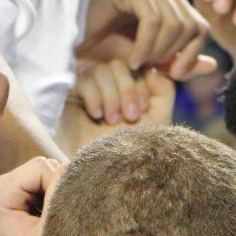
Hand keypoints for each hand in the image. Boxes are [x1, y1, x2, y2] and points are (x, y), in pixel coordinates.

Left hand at [0, 156, 63, 235]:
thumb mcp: (49, 233)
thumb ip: (59, 198)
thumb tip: (73, 168)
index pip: (41, 167)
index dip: (61, 186)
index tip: (66, 215)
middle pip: (42, 167)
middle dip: (58, 189)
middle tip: (62, 219)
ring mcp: (0, 188)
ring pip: (45, 174)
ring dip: (57, 193)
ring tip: (56, 221)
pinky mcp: (11, 194)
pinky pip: (42, 183)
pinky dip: (52, 198)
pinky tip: (50, 219)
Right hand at [57, 65, 174, 153]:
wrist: (105, 171)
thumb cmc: (133, 148)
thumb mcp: (158, 117)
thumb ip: (164, 89)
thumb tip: (151, 68)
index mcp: (131, 88)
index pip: (136, 66)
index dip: (141, 84)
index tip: (143, 110)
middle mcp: (110, 86)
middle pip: (118, 65)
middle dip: (127, 90)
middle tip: (129, 117)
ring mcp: (90, 89)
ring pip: (101, 70)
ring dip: (111, 96)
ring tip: (112, 121)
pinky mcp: (72, 95)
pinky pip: (83, 80)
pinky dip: (94, 97)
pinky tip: (96, 116)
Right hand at [79, 0, 215, 80]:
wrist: (72, 44)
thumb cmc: (108, 51)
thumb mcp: (151, 62)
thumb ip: (179, 63)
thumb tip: (213, 65)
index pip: (201, 26)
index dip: (192, 55)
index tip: (173, 75)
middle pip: (191, 24)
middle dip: (173, 54)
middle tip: (151, 70)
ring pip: (175, 22)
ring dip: (158, 51)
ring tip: (139, 64)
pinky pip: (153, 19)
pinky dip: (146, 45)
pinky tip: (132, 59)